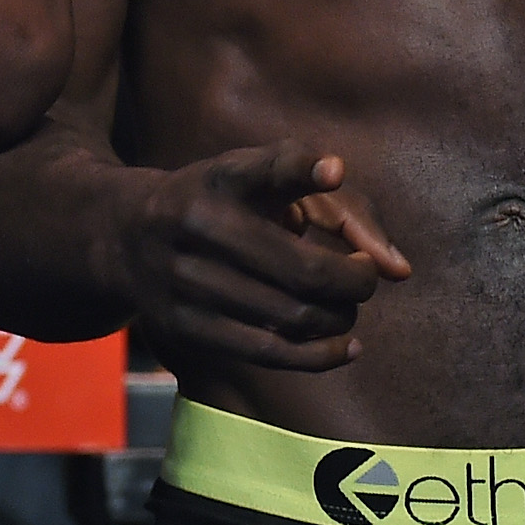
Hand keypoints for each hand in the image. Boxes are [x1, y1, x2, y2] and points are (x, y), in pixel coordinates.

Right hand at [112, 144, 410, 371]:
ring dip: (339, 316)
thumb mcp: (263, 179)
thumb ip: (341, 208)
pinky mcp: (186, 327)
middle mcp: (198, 225)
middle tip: (365, 276)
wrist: (126, 237)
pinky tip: (346, 344)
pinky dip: (320, 355)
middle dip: (354, 280)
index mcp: (220, 178)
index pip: (264, 170)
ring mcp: (187, 281)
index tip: (335, 170)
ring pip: (292, 316)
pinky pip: (269, 354)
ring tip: (347, 305)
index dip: (302, 169)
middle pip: (303, 270)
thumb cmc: (223, 203)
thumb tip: (398, 268)